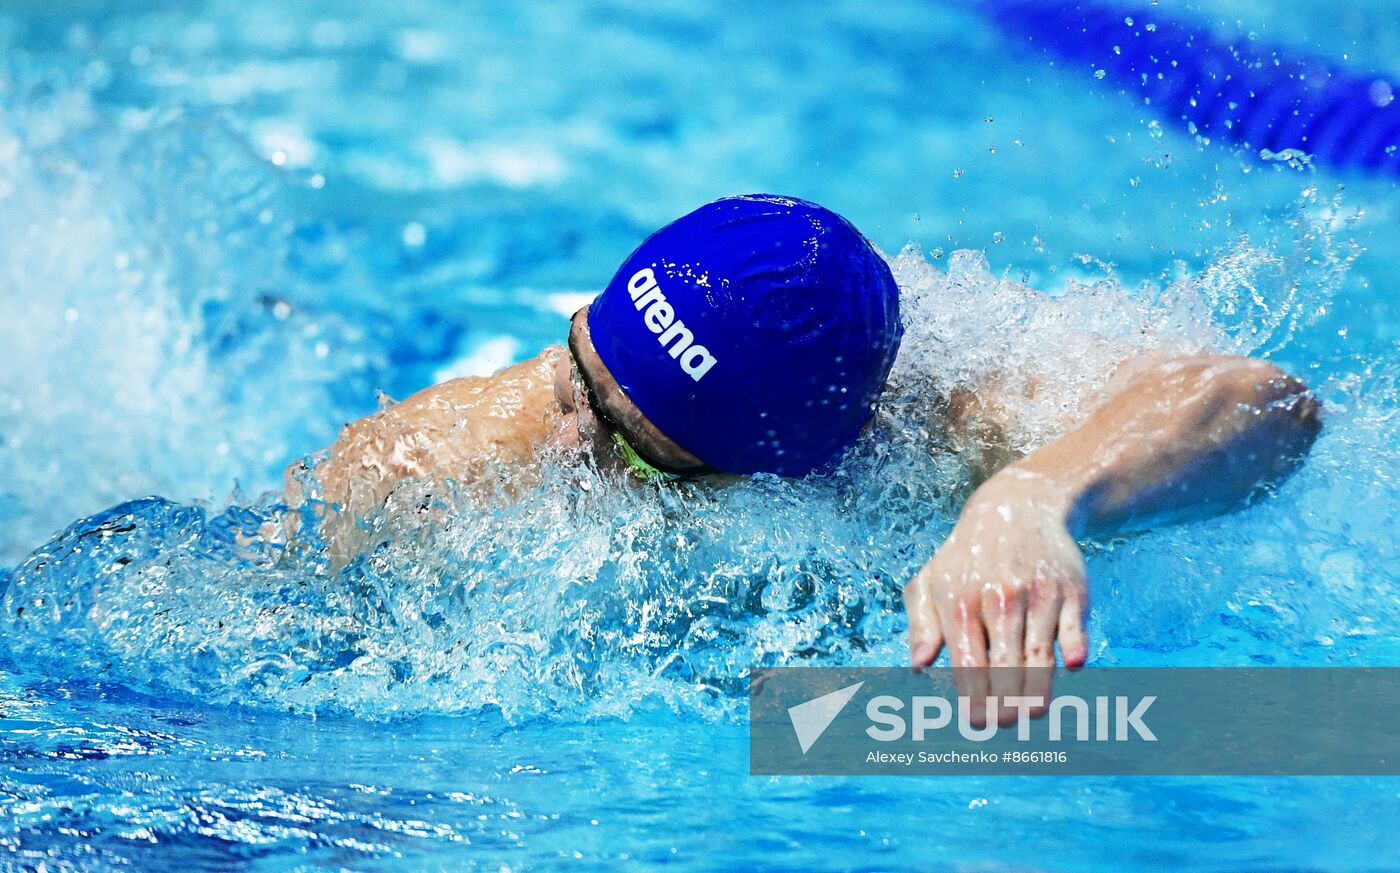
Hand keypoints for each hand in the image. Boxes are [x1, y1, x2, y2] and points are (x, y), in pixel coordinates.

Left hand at [902, 469, 1088, 724]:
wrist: (1018, 507)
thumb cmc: (966, 558)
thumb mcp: (930, 580)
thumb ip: (921, 624)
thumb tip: (919, 665)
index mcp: (960, 602)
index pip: (969, 662)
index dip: (974, 696)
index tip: (977, 722)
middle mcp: (1000, 598)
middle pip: (1007, 664)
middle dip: (1006, 702)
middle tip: (1002, 723)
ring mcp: (1039, 595)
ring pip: (1041, 655)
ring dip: (1038, 690)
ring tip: (1032, 714)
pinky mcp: (1072, 591)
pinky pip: (1074, 628)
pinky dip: (1075, 647)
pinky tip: (1074, 664)